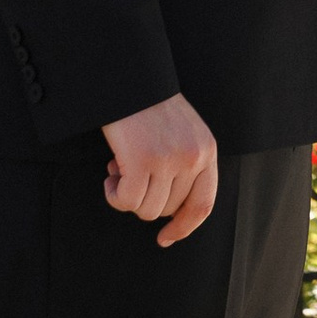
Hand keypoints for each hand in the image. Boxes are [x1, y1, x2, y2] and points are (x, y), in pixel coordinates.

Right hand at [103, 94, 220, 244]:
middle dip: (145, 199)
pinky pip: (127, 201)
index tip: (166, 238)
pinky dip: (114, 194)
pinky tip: (109, 175)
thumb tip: (166, 211)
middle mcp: (193, 157)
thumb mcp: (182, 134)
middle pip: (168, 209)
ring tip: (119, 170)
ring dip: (127, 196)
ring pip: (146, 209)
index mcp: (207, 151)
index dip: (184, 227)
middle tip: (130, 175)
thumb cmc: (149, 106)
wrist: (131, 79)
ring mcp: (169, 160)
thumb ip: (183, 166)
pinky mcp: (142, 161)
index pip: (203, 204)